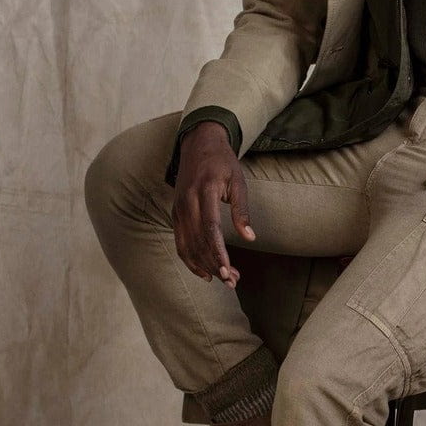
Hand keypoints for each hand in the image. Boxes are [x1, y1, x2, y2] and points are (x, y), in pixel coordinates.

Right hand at [171, 121, 255, 288]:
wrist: (198, 144)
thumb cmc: (223, 163)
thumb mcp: (238, 182)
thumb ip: (242, 211)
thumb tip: (250, 238)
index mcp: (204, 192)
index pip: (210, 229)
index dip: (218, 253)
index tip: (228, 271)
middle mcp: (186, 202)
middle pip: (198, 241)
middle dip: (214, 264)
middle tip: (232, 281)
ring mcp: (178, 208)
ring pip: (186, 245)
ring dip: (203, 265)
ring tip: (223, 280)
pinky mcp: (175, 213)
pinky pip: (180, 241)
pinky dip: (189, 259)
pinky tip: (204, 271)